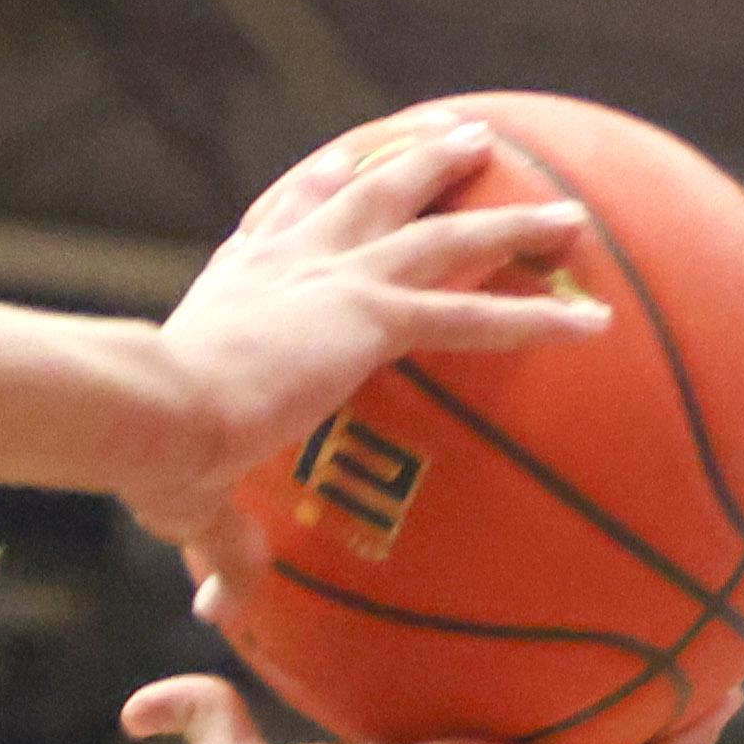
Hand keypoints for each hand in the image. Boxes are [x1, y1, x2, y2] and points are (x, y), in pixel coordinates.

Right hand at [118, 115, 608, 545]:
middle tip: (463, 140)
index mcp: (235, 285)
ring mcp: (334, 280)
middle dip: (417, 165)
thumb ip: (222, 541)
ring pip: (440, 234)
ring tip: (564, 207)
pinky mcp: (371, 316)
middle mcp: (288, 263)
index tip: (339, 169)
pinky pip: (474, 317)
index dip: (314, 191)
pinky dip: (537, 320)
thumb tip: (222, 602)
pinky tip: (593, 324)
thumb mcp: (185, 494)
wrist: (153, 412)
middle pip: (368, 195)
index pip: (282, 222)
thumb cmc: (150, 450)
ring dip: (507, 218)